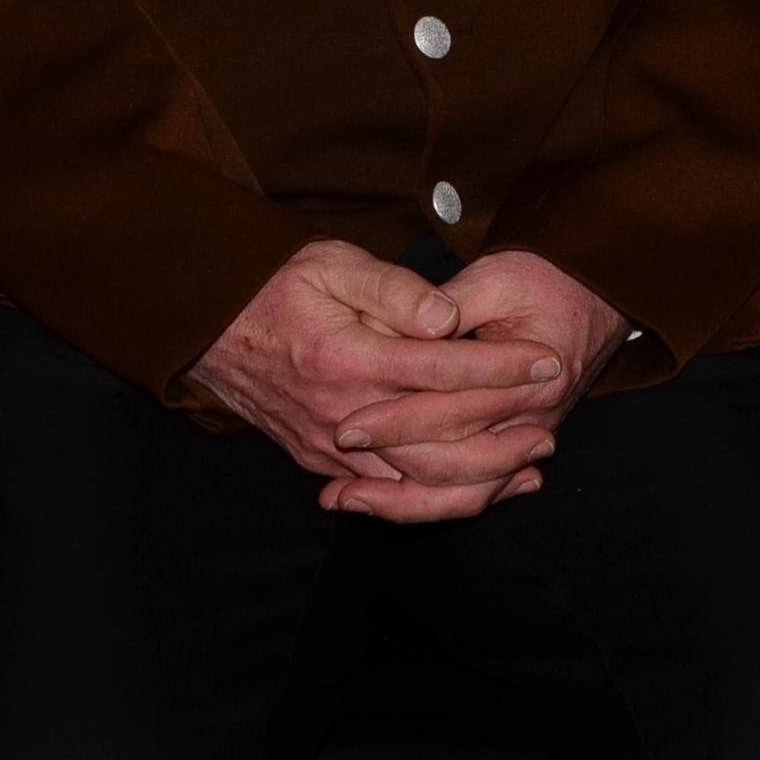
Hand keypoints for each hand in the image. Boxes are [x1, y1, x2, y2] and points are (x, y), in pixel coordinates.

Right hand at [188, 241, 570, 523]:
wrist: (209, 327)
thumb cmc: (276, 286)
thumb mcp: (332, 264)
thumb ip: (394, 290)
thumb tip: (448, 320)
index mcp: (346, 358)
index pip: (440, 370)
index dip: (499, 368)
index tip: (545, 360)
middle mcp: (339, 413)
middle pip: (436, 444)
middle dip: (501, 438)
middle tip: (549, 426)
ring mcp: (328, 446)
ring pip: (415, 483)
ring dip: (478, 479)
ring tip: (528, 467)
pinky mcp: (321, 463)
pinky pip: (387, 494)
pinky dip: (436, 496)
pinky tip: (477, 486)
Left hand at [331, 249, 631, 511]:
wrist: (598, 292)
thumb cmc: (546, 278)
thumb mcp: (500, 275)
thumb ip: (456, 300)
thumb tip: (418, 324)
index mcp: (530, 377)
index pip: (452, 411)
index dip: (398, 421)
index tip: (347, 425)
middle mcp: (534, 418)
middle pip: (455, 461)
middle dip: (390, 468)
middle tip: (335, 468)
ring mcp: (529, 437)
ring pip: (466, 490)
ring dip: (405, 501)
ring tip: (346, 499)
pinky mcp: (518, 443)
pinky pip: (475, 488)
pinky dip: (430, 500)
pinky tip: (383, 500)